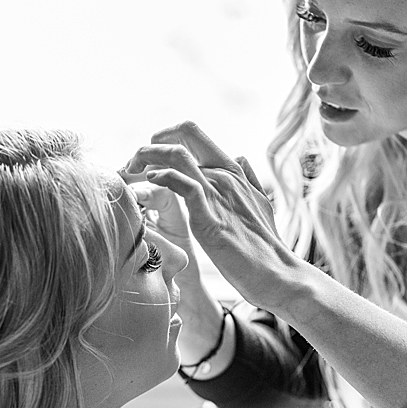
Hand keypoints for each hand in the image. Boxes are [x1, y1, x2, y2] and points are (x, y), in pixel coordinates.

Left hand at [123, 121, 299, 310]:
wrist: (277, 274)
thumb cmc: (265, 246)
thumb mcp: (260, 204)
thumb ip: (248, 179)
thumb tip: (240, 157)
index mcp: (231, 170)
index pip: (192, 133)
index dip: (163, 138)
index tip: (145, 159)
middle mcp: (224, 174)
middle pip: (181, 136)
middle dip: (149, 144)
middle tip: (129, 167)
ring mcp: (218, 193)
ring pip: (177, 155)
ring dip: (146, 157)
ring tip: (129, 174)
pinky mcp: (210, 216)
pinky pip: (184, 184)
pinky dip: (163, 178)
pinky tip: (149, 184)